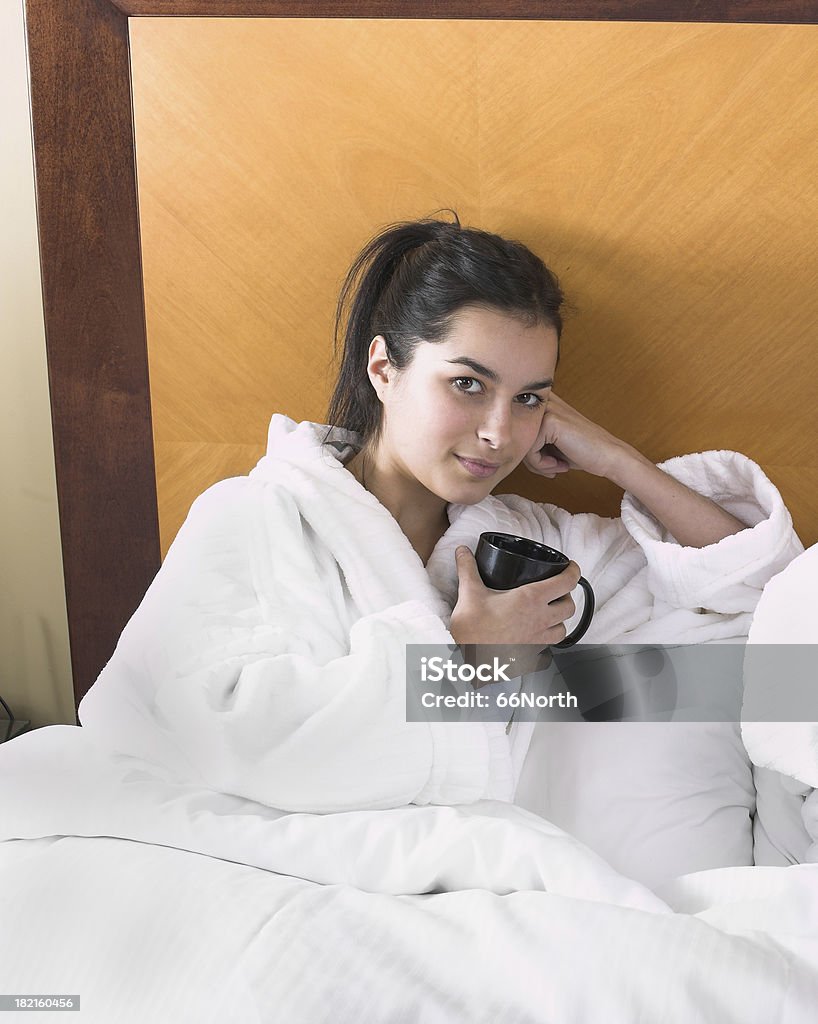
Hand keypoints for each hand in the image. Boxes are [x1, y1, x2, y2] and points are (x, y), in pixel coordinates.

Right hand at [450, 547, 579, 675]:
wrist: (466, 659)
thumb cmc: (472, 629)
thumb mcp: (470, 591)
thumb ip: (468, 568)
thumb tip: (463, 552)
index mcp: (530, 599)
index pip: (566, 582)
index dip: (573, 571)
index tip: (571, 567)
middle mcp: (539, 620)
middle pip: (569, 607)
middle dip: (567, 596)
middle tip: (557, 591)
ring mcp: (536, 640)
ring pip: (563, 630)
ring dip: (560, 620)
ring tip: (549, 614)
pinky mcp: (530, 656)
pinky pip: (548, 649)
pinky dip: (547, 641)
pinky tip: (535, 636)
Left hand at [523, 392, 631, 479]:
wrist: (607, 456)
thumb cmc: (579, 452)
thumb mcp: (548, 443)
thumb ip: (527, 440)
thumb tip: (500, 450)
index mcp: (541, 405)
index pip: (514, 432)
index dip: (527, 454)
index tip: (545, 463)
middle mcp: (542, 403)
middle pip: (516, 438)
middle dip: (530, 459)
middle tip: (550, 466)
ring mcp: (546, 410)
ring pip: (521, 445)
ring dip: (537, 464)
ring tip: (556, 465)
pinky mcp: (549, 421)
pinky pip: (530, 452)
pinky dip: (542, 465)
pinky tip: (559, 464)